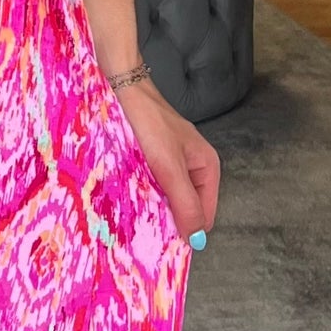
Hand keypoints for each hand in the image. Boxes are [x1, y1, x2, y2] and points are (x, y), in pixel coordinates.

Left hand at [114, 73, 220, 245]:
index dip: (188, 230)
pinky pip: (152, 183)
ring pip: (167, 195)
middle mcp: (193, 166)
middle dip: (170, 217)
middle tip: (147, 229)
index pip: (204, 214)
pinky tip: (130, 194)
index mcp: (207, 167)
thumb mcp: (170, 167)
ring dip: (154, 204)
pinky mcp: (153, 156)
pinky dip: (143, 191)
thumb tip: (198, 241)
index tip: (165, 244)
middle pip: (186, 206)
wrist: (122, 87)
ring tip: (136, 212)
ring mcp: (172, 161)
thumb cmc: (149, 123)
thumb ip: (185, 203)